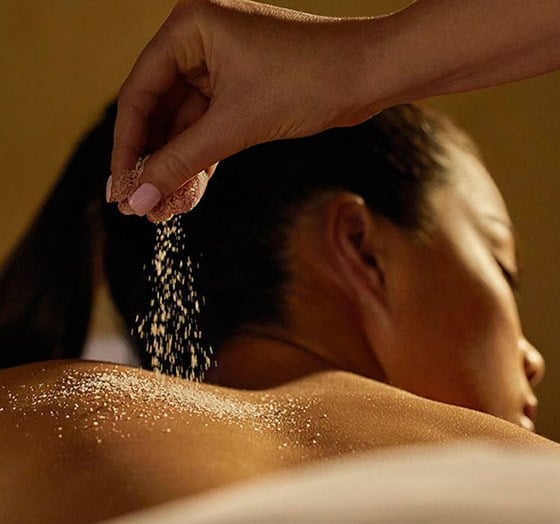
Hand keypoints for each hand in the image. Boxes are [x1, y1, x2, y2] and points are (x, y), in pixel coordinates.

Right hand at [109, 0, 383, 220]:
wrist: (371, 74)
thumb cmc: (310, 80)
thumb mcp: (236, 124)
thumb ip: (183, 161)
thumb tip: (139, 198)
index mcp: (190, 28)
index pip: (139, 94)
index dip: (127, 148)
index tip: (120, 190)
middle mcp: (200, 42)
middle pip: (159, 112)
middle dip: (152, 164)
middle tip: (138, 207)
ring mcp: (222, 67)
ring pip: (185, 126)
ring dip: (176, 168)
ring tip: (162, 210)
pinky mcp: (242, 90)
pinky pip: (210, 129)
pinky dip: (201, 161)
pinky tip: (188, 194)